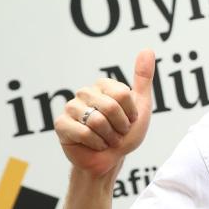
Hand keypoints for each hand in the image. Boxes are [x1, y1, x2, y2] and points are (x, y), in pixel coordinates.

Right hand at [55, 50, 154, 177]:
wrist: (111, 159)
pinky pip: (83, 132)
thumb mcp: (141, 106)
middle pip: (110, 106)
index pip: (123, 94)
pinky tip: (94, 145)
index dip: (130, 114)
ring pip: (97, 120)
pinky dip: (96, 143)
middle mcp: (85, 92)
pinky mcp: (61, 124)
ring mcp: (71, 107)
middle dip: (120, 127)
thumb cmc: (125, 134)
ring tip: (106, 139)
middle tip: (117, 133)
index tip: (128, 121)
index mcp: (103, 85)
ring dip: (109, 136)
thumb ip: (143, 78)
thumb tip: (147, 49)